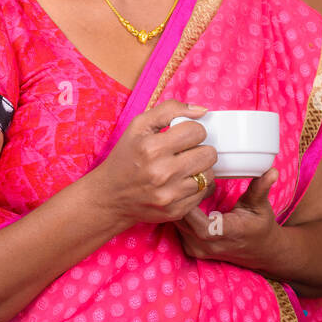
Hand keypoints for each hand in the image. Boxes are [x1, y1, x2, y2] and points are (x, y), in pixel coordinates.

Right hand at [86, 99, 217, 226]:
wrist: (111, 195)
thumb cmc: (127, 157)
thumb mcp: (139, 125)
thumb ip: (170, 110)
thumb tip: (202, 111)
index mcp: (152, 148)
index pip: (197, 131)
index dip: (192, 131)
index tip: (183, 136)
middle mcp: (162, 173)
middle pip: (209, 154)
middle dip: (199, 150)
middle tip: (185, 152)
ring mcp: (170, 195)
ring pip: (210, 174)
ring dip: (200, 169)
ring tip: (183, 168)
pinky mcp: (176, 211)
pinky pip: (204, 192)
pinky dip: (197, 186)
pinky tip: (181, 183)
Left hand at [173, 166, 281, 267]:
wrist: (259, 251)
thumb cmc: (260, 226)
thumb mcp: (261, 206)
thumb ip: (261, 188)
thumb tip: (272, 171)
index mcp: (227, 234)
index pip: (199, 223)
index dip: (193, 202)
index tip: (199, 183)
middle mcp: (208, 246)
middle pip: (182, 220)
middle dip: (183, 198)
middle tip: (190, 180)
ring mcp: (198, 250)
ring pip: (177, 224)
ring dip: (180, 205)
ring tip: (190, 188)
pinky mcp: (191, 250)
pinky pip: (177, 229)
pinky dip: (180, 214)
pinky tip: (189, 201)